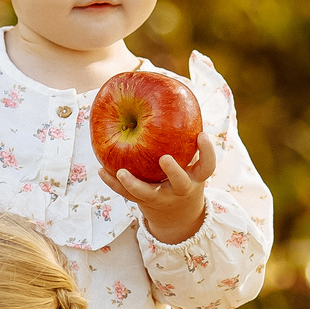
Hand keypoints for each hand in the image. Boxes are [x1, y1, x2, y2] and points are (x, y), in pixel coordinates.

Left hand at [100, 131, 217, 242]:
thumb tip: (172, 94)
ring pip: (147, 194)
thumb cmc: (184, 173)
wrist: (177, 214)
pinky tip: (101, 170)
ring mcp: (162, 198)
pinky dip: (113, 183)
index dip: (207, 152)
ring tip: (121, 171)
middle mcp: (181, 189)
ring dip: (133, 184)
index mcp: (196, 177)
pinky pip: (127, 194)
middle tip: (165, 158)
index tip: (202, 135)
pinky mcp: (144, 202)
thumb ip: (184, 138)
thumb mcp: (191, 161)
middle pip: (180, 183)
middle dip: (173, 172)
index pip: (208, 166)